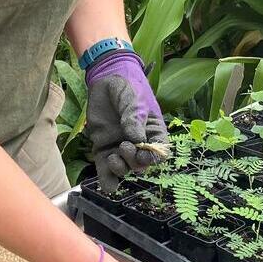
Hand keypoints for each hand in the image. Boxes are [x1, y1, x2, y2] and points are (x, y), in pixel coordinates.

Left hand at [84, 50, 167, 191]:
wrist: (105, 77)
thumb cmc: (127, 85)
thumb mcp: (132, 98)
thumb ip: (133, 118)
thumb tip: (135, 140)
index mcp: (153, 131)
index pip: (159, 152)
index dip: (152, 156)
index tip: (142, 150)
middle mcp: (138, 142)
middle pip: (141, 163)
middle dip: (134, 161)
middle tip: (124, 147)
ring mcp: (120, 145)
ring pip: (125, 168)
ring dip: (121, 169)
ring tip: (113, 157)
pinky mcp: (103, 147)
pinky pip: (106, 169)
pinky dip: (107, 179)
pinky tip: (107, 184)